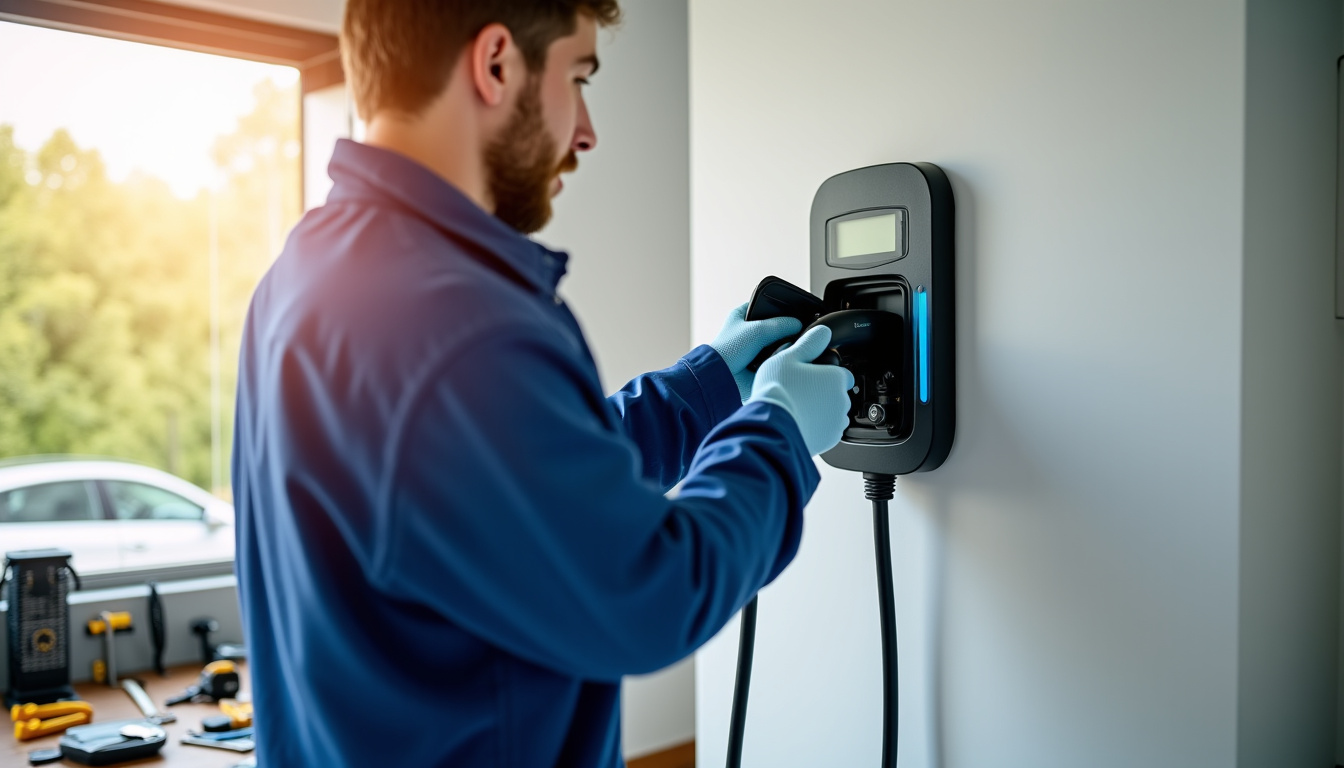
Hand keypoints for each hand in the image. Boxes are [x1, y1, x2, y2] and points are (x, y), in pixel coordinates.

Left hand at [709, 302, 802, 401]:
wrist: (720, 376)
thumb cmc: (730, 348)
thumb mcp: (758, 330)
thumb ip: (781, 325)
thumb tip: (798, 325)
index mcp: (740, 314)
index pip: (764, 304)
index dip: (778, 306)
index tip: (794, 310)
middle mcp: (745, 329)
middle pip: (772, 325)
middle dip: (783, 329)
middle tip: (796, 330)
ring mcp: (750, 346)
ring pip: (773, 342)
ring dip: (780, 345)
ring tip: (790, 345)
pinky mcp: (754, 362)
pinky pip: (772, 356)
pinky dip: (777, 357)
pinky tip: (783, 357)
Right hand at [747, 326, 854, 455]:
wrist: (772, 427)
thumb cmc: (778, 391)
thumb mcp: (789, 356)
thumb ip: (809, 342)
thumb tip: (823, 332)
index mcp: (836, 377)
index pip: (842, 372)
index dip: (827, 373)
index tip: (813, 376)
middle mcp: (842, 400)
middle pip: (837, 393)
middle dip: (823, 392)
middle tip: (800, 391)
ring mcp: (837, 422)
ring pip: (832, 412)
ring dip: (821, 410)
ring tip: (798, 408)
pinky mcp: (829, 440)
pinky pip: (826, 430)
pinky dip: (817, 427)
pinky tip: (800, 421)